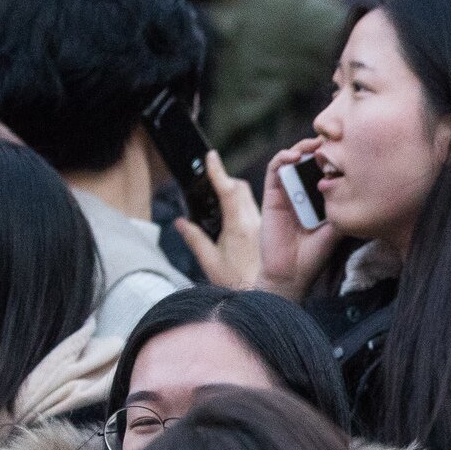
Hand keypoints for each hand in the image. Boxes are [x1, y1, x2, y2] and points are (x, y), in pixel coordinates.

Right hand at [173, 150, 263, 288]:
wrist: (269, 293)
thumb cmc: (239, 283)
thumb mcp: (211, 263)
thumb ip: (195, 240)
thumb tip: (181, 223)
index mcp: (238, 226)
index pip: (229, 190)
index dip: (218, 172)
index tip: (212, 156)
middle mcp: (253, 222)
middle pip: (241, 189)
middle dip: (227, 181)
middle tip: (216, 180)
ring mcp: (261, 226)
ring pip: (251, 198)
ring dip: (238, 192)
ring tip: (226, 193)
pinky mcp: (266, 232)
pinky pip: (256, 210)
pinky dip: (246, 205)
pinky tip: (241, 212)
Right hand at [258, 137, 342, 301]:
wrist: (292, 273)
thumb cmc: (314, 254)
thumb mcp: (336, 228)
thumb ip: (343, 208)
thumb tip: (365, 191)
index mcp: (318, 198)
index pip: (325, 169)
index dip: (334, 157)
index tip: (349, 148)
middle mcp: (302, 192)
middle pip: (310, 160)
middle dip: (321, 148)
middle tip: (333, 139)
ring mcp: (286, 192)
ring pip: (293, 159)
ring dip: (303, 148)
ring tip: (316, 145)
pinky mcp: (271, 195)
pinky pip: (274, 169)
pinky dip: (283, 158)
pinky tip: (295, 157)